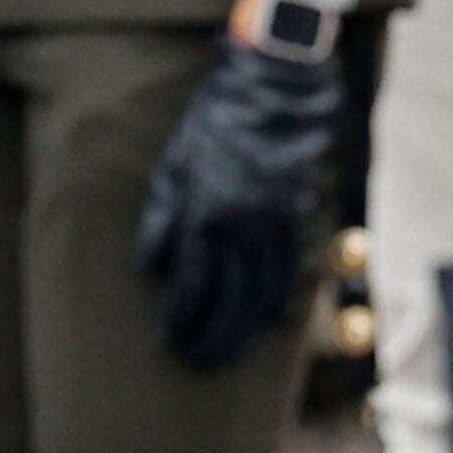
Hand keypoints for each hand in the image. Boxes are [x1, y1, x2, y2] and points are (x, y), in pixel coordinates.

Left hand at [134, 35, 340, 369]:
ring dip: (244, 329)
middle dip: (211, 337)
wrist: (274, 91)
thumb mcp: (173, 166)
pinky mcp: (299, 216)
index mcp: (206, 214)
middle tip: (196, 360)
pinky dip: (281, 301)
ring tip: (227, 352)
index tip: (167, 338)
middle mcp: (244, 227)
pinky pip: (292, 271)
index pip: (192, 285)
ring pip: (264, 293)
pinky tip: (270, 322)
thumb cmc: (215, 126)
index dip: (180, 318)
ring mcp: (276, 224)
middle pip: (230, 300)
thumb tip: (153, 267)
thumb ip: (161, 219)